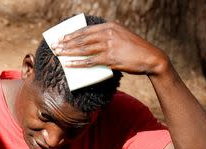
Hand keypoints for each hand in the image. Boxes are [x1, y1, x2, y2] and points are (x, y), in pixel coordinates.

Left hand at [51, 22, 168, 75]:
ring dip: (68, 52)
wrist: (150, 57)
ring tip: (58, 54)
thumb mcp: (121, 36)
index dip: (71, 34)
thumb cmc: (134, 48)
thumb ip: (106, 37)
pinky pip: (89, 62)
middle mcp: (108, 34)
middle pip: (82, 39)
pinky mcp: (110, 59)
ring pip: (83, 50)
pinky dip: (77, 63)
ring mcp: (109, 46)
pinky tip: (68, 64)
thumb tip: (89, 43)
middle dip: (66, 43)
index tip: (61, 38)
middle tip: (55, 47)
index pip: (86, 30)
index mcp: (110, 26)